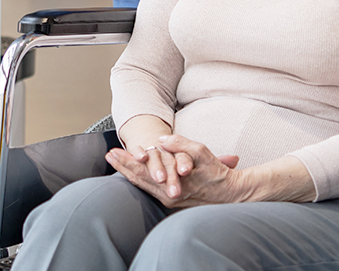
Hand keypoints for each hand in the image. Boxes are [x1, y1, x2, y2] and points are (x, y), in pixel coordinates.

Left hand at [106, 135, 243, 207]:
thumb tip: (161, 140)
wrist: (231, 194)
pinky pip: (150, 188)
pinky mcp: (172, 199)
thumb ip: (180, 145)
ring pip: (142, 184)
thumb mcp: (200, 153)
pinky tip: (132, 172)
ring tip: (114, 161)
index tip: (112, 152)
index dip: (126, 161)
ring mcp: (168, 199)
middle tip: (107, 155)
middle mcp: (166, 195)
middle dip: (122, 166)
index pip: (142, 171)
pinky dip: (138, 178)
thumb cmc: (217, 172)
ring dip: (127, 172)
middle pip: (138, 179)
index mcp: (170, 184)